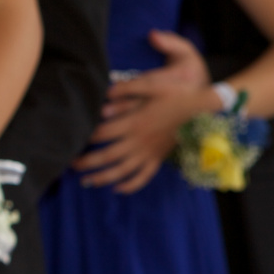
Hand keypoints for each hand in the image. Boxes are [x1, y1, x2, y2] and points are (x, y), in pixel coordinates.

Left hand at [73, 30, 213, 193]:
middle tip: (69, 164)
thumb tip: (104, 101)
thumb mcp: (153, 85)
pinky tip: (117, 188)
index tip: (71, 137)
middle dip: (86, 162)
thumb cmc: (178, 93)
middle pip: (106, 156)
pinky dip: (129, 186)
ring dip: (102, 178)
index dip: (85, 135)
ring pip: (121, 171)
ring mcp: (149, 153)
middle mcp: (139, 141)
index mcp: (135, 122)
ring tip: (86, 182)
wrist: (204, 109)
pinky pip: (143, 177)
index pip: (102, 132)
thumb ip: (127, 91)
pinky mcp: (159, 159)